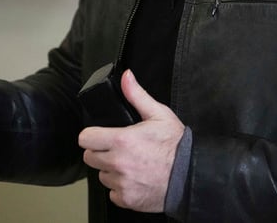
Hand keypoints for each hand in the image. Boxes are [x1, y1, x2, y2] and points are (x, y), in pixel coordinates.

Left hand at [78, 69, 184, 212]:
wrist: (191, 176)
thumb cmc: (177, 146)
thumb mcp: (158, 114)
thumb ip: (136, 95)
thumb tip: (126, 77)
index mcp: (121, 141)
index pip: (85, 139)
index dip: (91, 135)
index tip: (99, 135)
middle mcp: (118, 163)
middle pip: (90, 158)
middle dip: (100, 152)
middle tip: (117, 149)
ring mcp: (122, 183)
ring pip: (102, 175)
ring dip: (110, 170)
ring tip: (129, 164)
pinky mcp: (127, 199)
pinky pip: (112, 193)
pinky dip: (120, 187)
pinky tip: (134, 178)